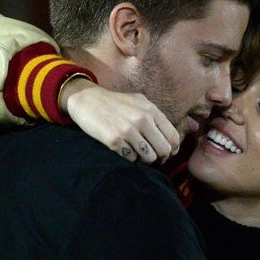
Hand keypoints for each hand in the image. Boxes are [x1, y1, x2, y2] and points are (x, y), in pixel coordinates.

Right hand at [60, 78, 179, 162]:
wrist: (87, 99)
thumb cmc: (115, 102)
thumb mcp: (139, 101)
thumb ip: (155, 116)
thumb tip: (170, 137)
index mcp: (151, 110)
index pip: (173, 137)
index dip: (172, 150)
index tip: (165, 154)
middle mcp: (142, 120)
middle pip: (164, 150)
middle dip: (160, 158)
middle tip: (151, 158)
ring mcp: (128, 130)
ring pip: (149, 157)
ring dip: (144, 159)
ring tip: (137, 153)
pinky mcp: (114, 140)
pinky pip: (131, 158)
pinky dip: (129, 157)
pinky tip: (124, 150)